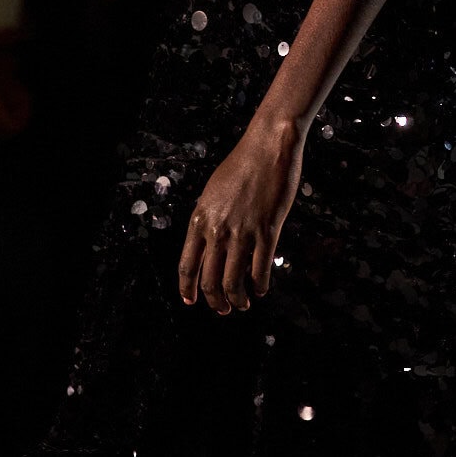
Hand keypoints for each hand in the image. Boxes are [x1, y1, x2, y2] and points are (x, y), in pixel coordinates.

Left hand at [177, 117, 303, 313]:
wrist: (268, 147)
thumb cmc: (242, 166)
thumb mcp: (213, 193)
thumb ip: (208, 220)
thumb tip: (209, 245)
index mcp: (199, 220)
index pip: (187, 265)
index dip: (188, 288)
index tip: (191, 301)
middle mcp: (217, 230)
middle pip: (210, 280)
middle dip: (216, 301)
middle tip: (224, 310)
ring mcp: (242, 233)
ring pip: (234, 282)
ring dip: (238, 300)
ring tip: (244, 304)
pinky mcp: (267, 232)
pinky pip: (261, 270)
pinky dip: (260, 286)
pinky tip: (262, 289)